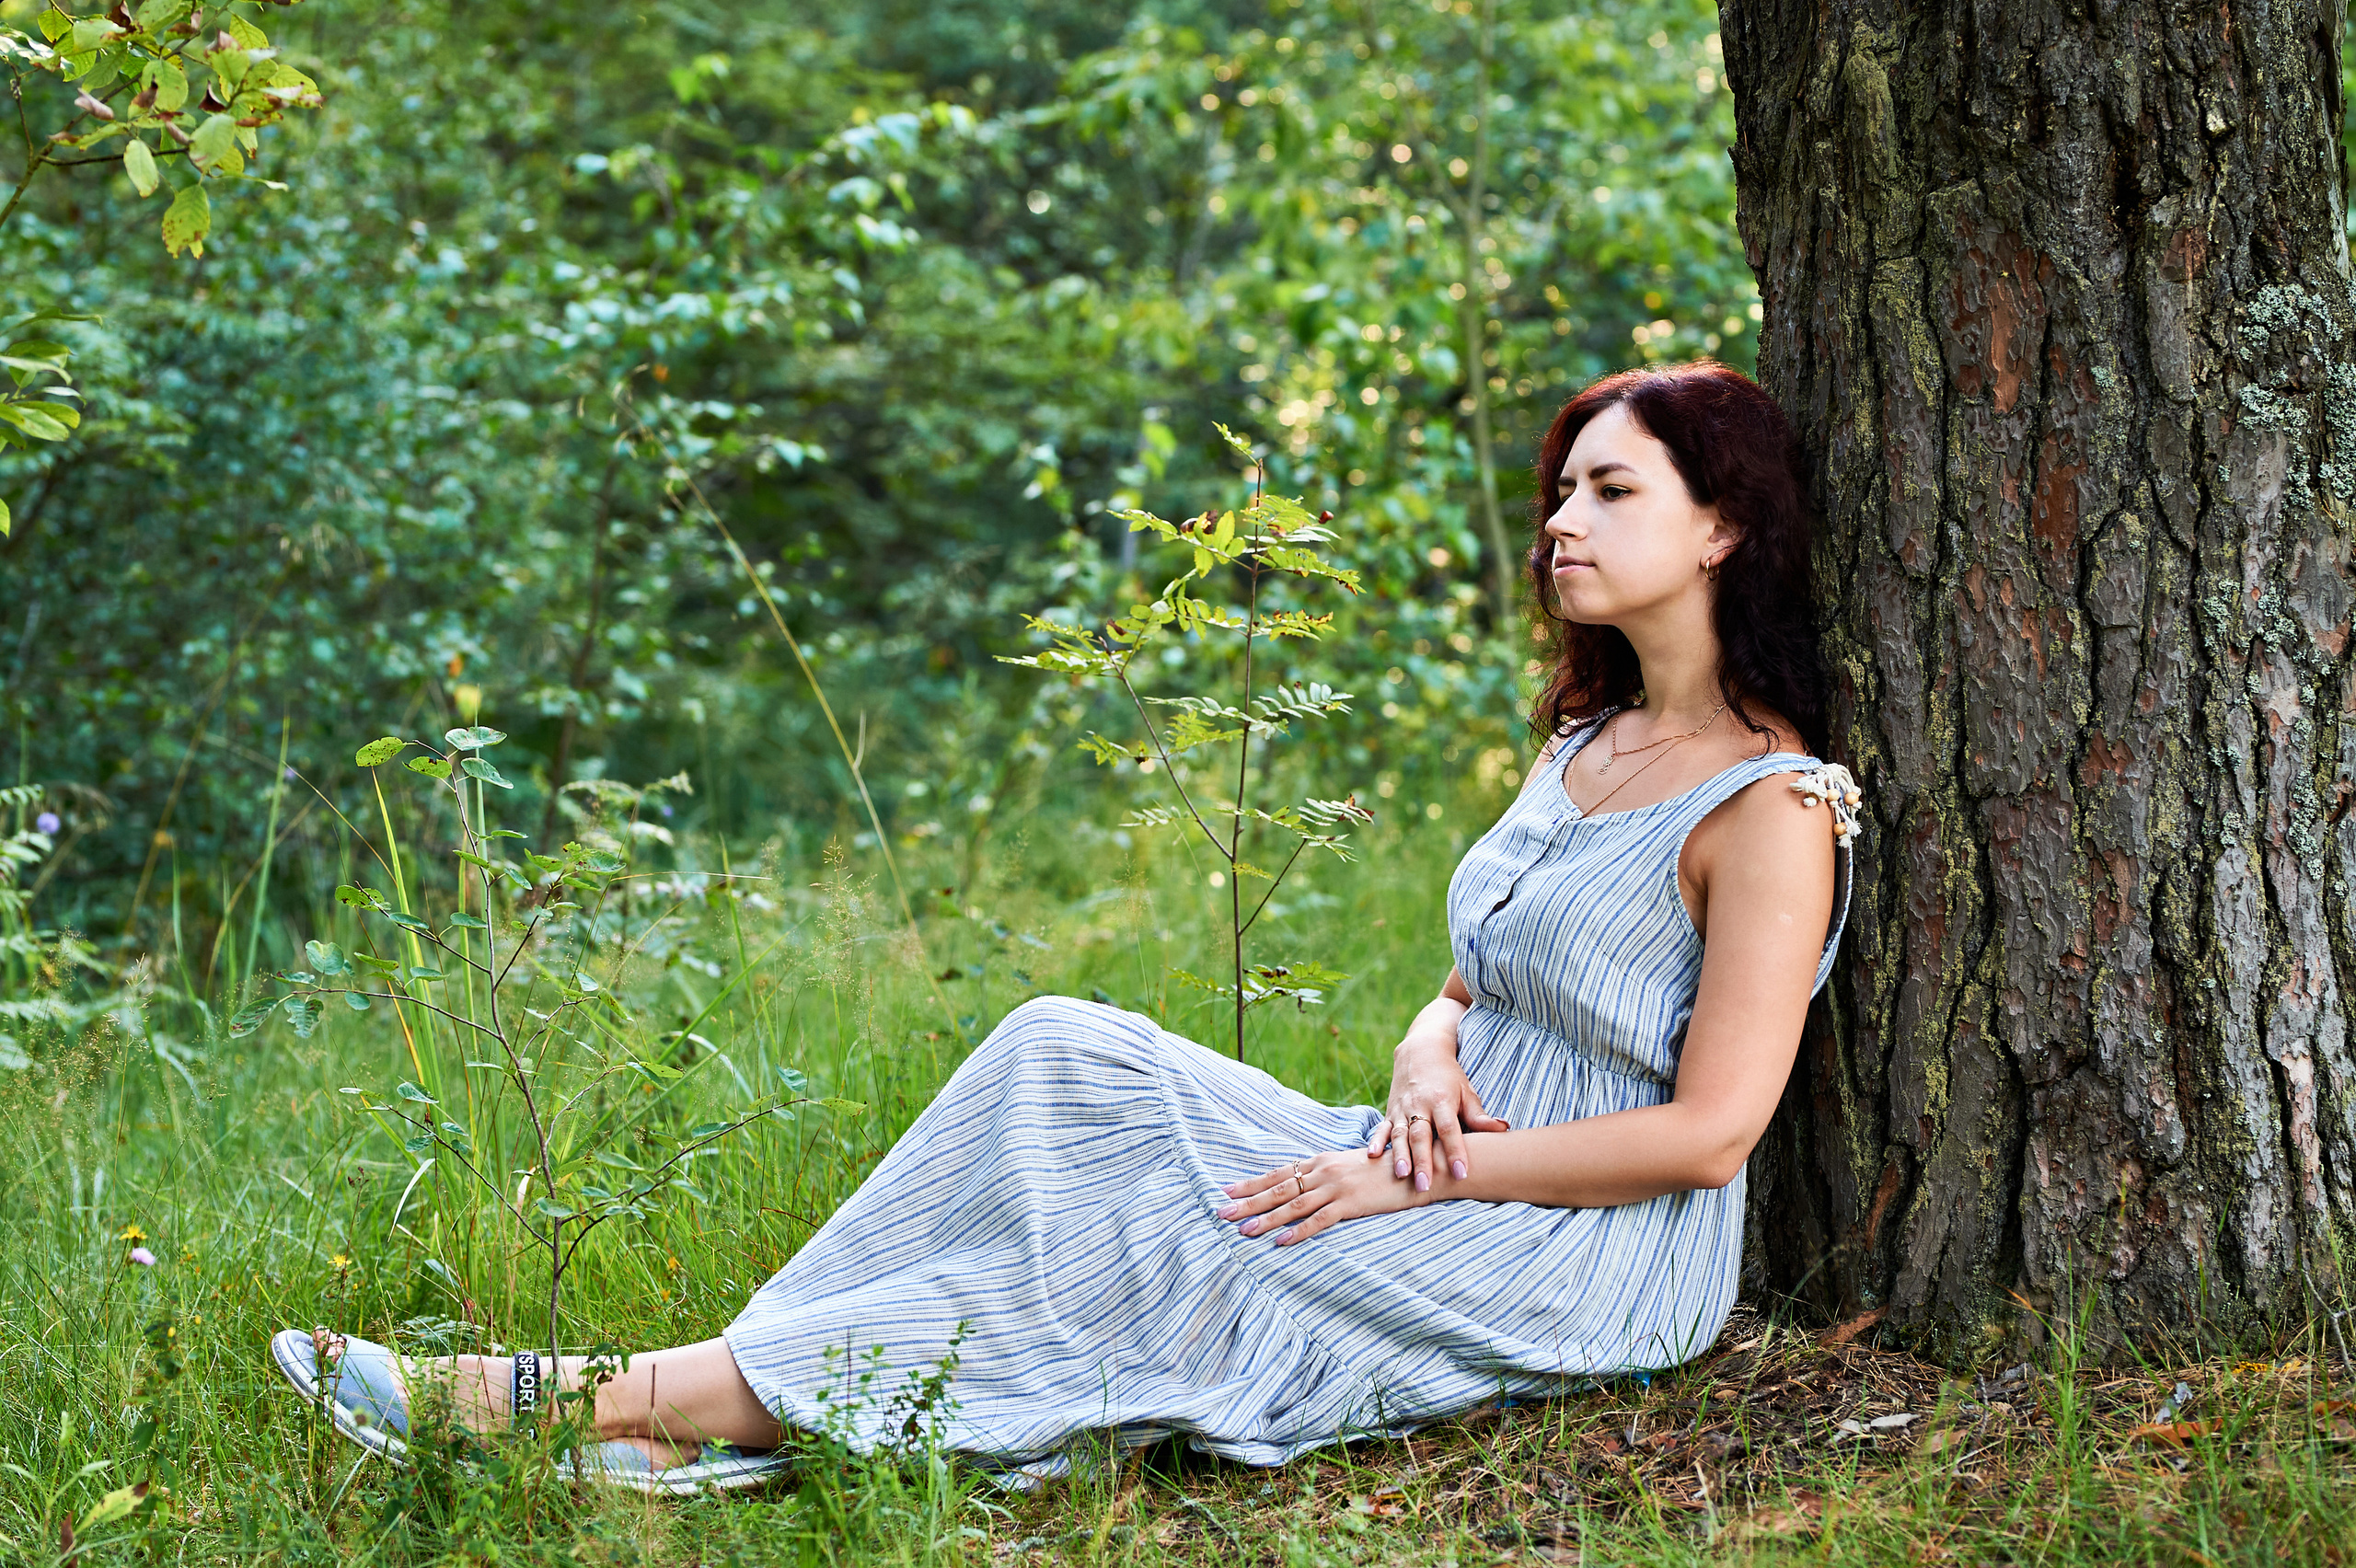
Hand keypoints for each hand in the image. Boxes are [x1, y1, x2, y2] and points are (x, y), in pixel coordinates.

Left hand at [1217, 1150, 1423, 1245]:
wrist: (1417, 1167)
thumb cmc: (1383, 1169)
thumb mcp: (1348, 1167)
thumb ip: (1324, 1175)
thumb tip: (1302, 1186)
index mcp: (1320, 1161)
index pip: (1278, 1173)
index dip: (1251, 1183)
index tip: (1227, 1190)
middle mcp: (1323, 1171)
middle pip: (1278, 1189)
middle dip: (1248, 1201)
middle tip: (1221, 1212)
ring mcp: (1336, 1187)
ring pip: (1294, 1205)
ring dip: (1266, 1218)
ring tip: (1243, 1231)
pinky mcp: (1351, 1203)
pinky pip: (1320, 1221)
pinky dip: (1300, 1232)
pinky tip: (1282, 1242)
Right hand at [1365, 1008, 1508, 1192]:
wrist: (1421, 1051)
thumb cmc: (1449, 1076)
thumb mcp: (1467, 1092)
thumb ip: (1479, 1116)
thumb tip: (1503, 1129)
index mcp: (1442, 1101)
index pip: (1449, 1129)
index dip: (1455, 1151)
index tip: (1461, 1173)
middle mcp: (1420, 1105)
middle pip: (1421, 1135)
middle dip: (1422, 1161)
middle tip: (1425, 1185)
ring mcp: (1402, 1108)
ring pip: (1400, 1134)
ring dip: (1400, 1155)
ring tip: (1402, 1175)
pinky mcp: (1390, 1111)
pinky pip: (1382, 1127)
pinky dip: (1376, 1141)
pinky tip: (1373, 1156)